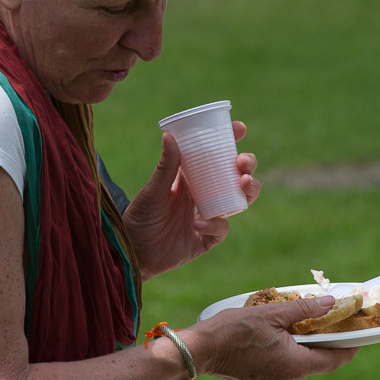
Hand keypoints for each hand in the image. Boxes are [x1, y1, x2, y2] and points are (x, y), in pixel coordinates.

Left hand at [124, 121, 260, 279]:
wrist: (132, 251)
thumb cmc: (139, 216)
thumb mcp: (153, 190)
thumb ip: (165, 167)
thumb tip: (169, 135)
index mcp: (190, 178)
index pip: (215, 156)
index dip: (230, 141)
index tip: (239, 128)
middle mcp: (203, 195)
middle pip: (235, 177)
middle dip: (246, 166)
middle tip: (243, 162)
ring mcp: (207, 217)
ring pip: (238, 201)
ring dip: (247, 191)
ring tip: (243, 183)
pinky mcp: (205, 239)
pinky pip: (220, 230)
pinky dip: (215, 225)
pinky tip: (199, 221)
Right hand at [182, 296, 357, 379]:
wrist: (200, 349)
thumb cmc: (233, 330)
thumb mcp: (271, 314)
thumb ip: (303, 310)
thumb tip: (329, 304)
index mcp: (295, 365)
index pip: (334, 360)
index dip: (349, 347)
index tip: (359, 335)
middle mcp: (288, 379)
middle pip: (316, 362)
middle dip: (323, 342)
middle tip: (328, 322)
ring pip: (298, 363)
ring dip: (302, 346)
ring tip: (300, 324)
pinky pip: (282, 366)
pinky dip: (286, 352)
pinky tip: (278, 335)